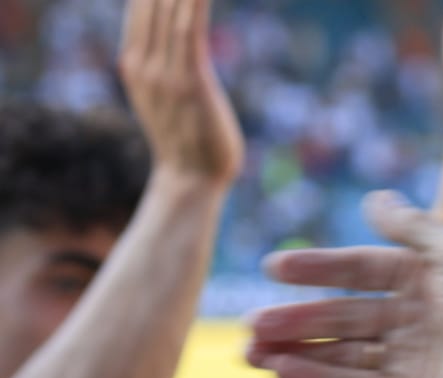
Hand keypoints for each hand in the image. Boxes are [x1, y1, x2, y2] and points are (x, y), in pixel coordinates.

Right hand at [118, 0, 243, 182]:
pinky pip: (190, 28)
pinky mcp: (189, 82)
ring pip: (170, 8)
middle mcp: (142, 62)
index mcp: (134, 62)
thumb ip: (170, 67)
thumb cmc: (191, 143)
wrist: (192, 182)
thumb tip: (184, 47)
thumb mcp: (171, 97)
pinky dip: (195, 2)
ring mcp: (163, 72)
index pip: (140, 5)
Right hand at [247, 191, 442, 377]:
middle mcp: (415, 318)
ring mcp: (410, 361)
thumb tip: (373, 199)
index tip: (274, 268)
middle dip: (297, 319)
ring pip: (341, 354)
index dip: (318, 268)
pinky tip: (283, 371)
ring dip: (296, 351)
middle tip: (253, 323)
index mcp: (426, 277)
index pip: (360, 269)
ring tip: (251, 351)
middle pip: (343, 316)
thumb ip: (413, 227)